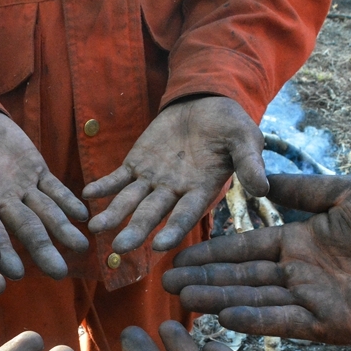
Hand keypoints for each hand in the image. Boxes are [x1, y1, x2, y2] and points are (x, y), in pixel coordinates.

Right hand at [0, 105, 89, 279]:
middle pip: (25, 230)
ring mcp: (20, 189)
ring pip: (46, 213)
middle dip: (43, 250)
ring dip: (63, 230)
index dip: (1, 251)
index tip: (15, 272)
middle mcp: (0, 204)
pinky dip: (69, 200)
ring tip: (81, 246)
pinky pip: (55, 189)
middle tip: (59, 273)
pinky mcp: (36, 171)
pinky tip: (82, 214)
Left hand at [84, 96, 267, 253]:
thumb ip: (250, 163)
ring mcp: (153, 180)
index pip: (185, 214)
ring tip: (95, 227)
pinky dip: (104, 186)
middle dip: (136, 230)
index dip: (174, 229)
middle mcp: (174, 192)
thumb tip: (263, 188)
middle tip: (120, 247)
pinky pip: (117, 178)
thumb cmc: (230, 125)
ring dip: (113, 214)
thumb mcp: (245, 138)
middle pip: (152, 214)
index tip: (160, 245)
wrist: (205, 104)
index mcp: (201, 190)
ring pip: (130, 201)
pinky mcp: (136, 165)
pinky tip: (88, 194)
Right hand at [163, 174, 350, 343]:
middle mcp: (298, 273)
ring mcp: (311, 300)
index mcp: (299, 242)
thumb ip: (303, 191)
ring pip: (255, 299)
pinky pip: (285, 322)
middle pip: (241, 276)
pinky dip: (256, 320)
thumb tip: (264, 180)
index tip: (179, 256)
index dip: (212, 252)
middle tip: (166, 283)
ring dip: (219, 299)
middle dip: (204, 278)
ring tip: (185, 300)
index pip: (245, 248)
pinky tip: (226, 317)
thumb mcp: (346, 192)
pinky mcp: (329, 324)